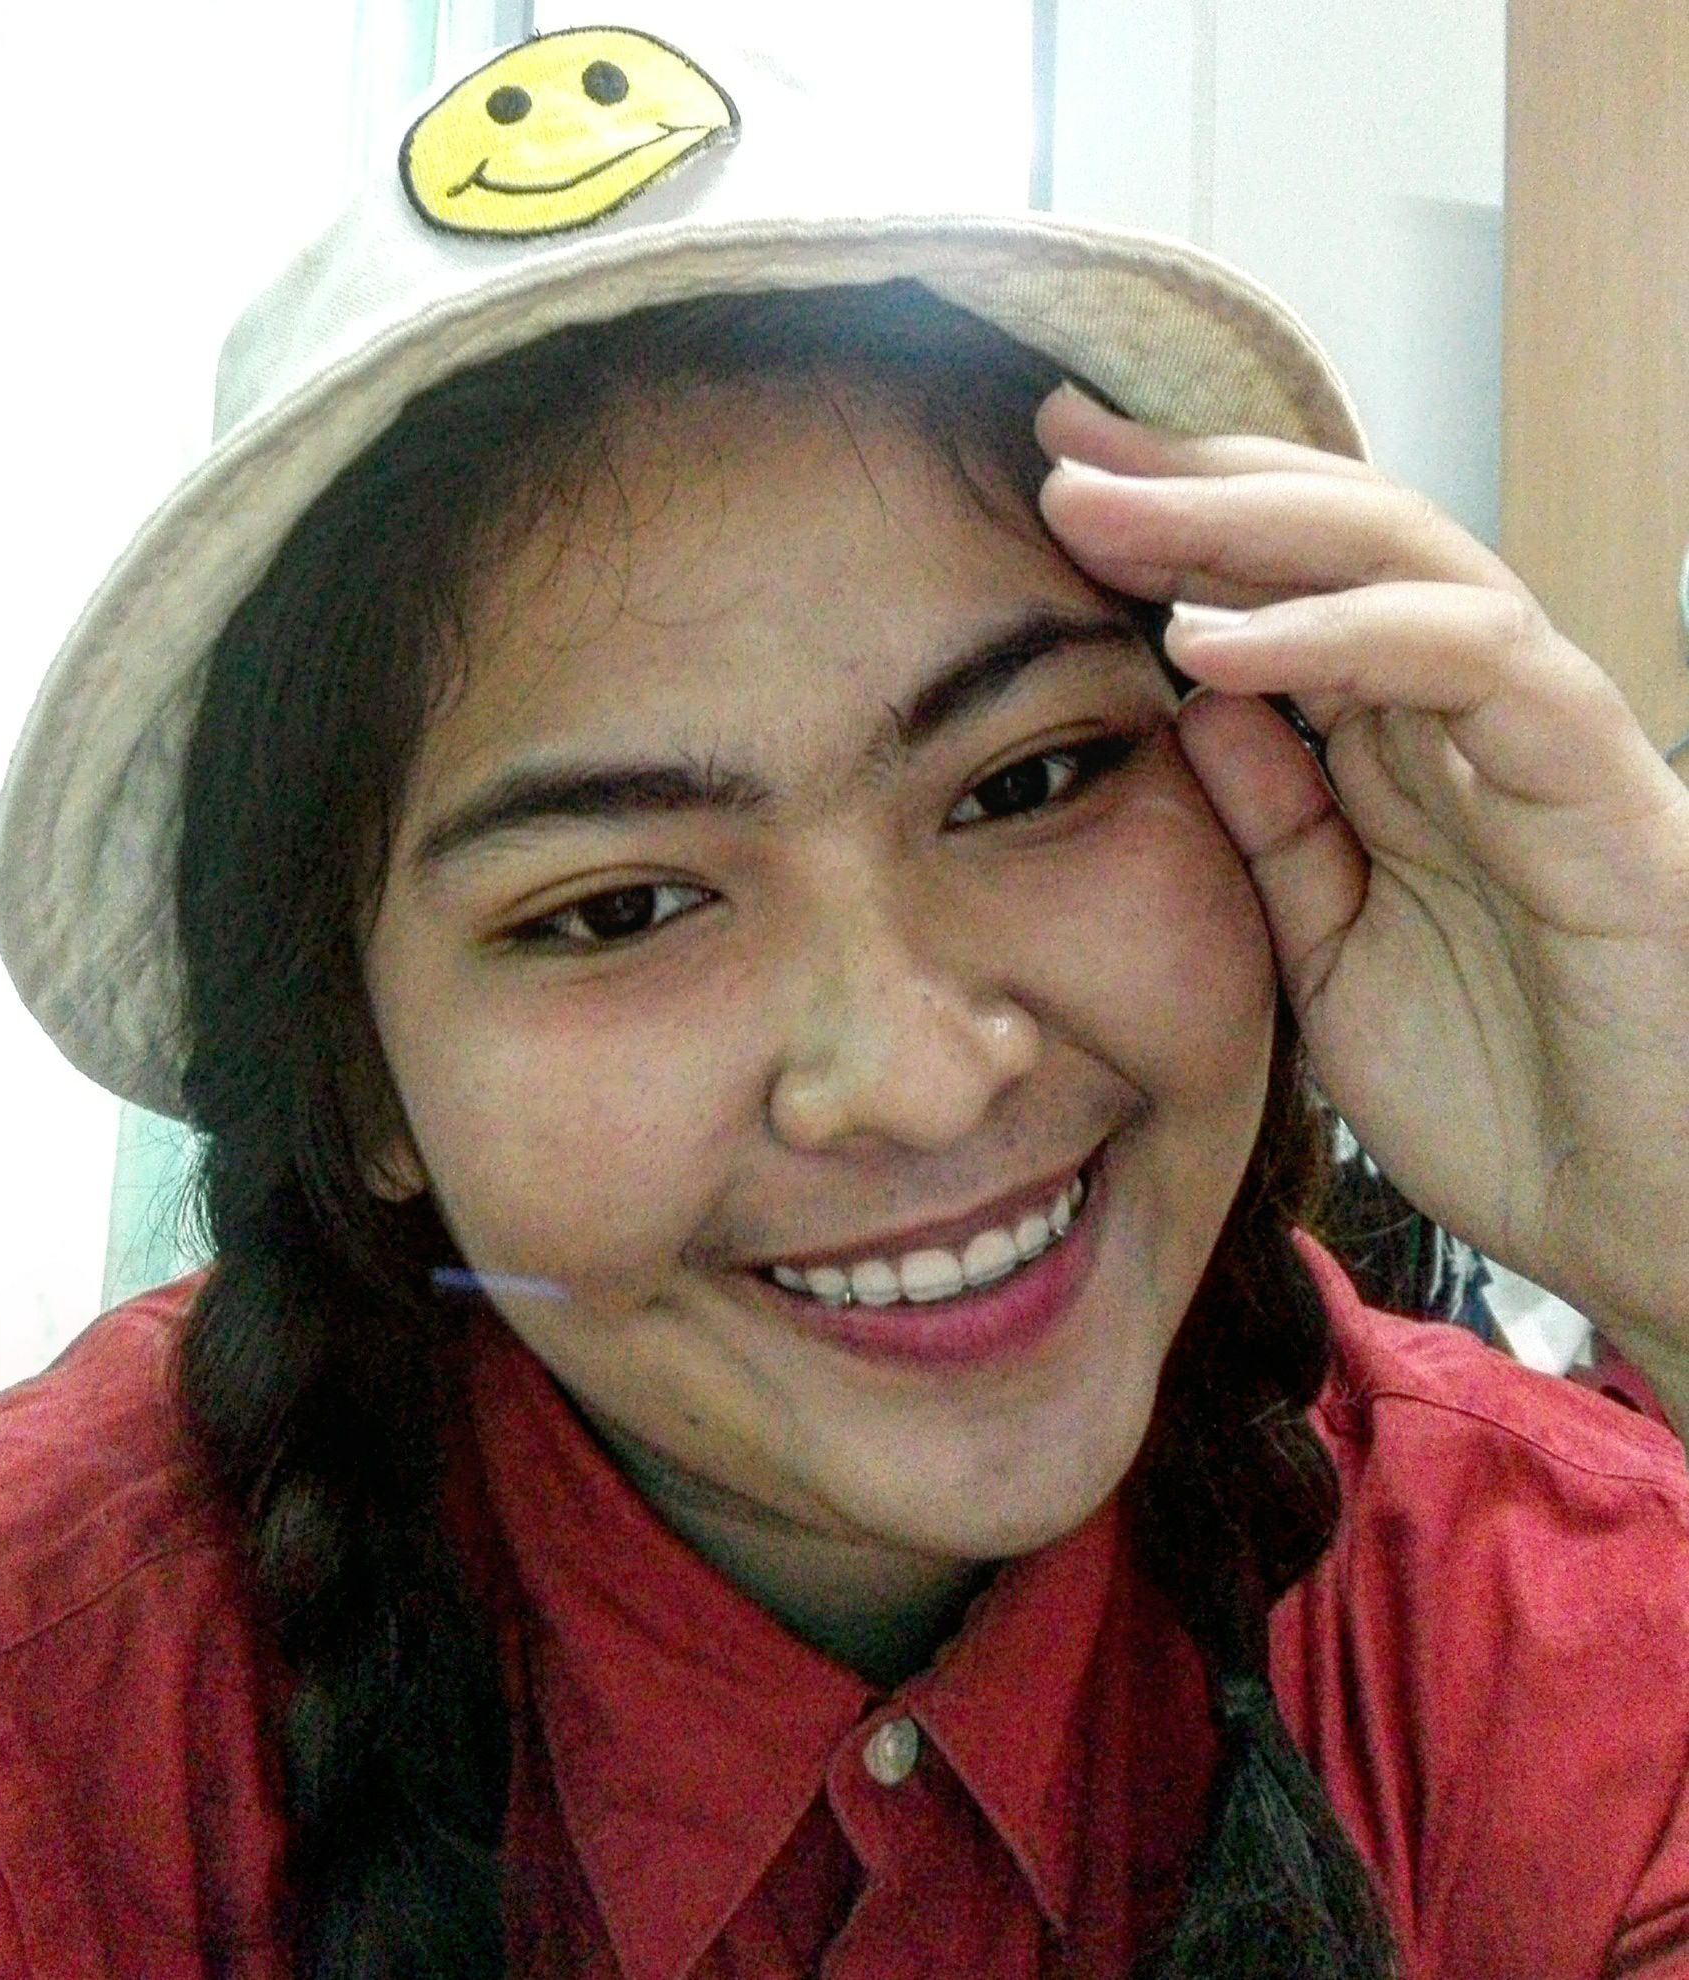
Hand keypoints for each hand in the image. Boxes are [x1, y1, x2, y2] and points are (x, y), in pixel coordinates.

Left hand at [1034, 382, 1688, 1353]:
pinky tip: (1214, 641)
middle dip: (1189, 486)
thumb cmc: (1496, 1089)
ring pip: (1406, 561)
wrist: (1635, 1210)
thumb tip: (1188, 699)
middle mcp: (1463, 719)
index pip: (1284, 592)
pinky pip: (1475, 665)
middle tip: (1058, 448)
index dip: (1170, 529)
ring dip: (1246, 528)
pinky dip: (1344, 636)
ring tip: (1110, 515)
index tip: (1048, 484)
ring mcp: (1532, 737)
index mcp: (1397, 753)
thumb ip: (1271, 826)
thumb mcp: (1325, 951)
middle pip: (1331, 542)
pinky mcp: (1594, 782)